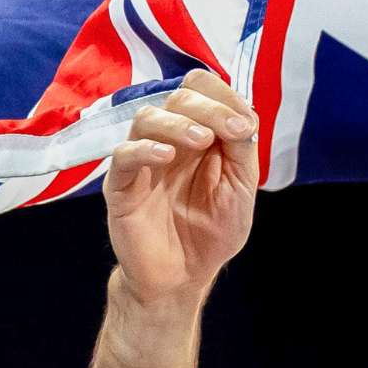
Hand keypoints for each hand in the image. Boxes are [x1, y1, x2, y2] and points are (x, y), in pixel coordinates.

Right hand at [103, 67, 259, 306]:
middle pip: (178, 97)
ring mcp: (142, 160)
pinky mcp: (120, 185)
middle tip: (231, 130)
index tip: (246, 124)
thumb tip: (244, 116)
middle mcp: (169, 140)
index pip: (203, 92)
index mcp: (199, 135)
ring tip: (202, 140)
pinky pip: (123, 155)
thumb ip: (241, 151)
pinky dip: (144, 149)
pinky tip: (167, 157)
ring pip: (147, 118)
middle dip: (209, 107)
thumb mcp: (240, 188)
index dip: (225, 97)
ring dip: (179, 123)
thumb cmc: (213, 230)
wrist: (185, 275)